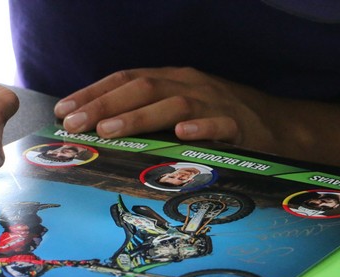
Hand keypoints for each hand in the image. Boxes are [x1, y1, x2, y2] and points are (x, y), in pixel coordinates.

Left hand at [54, 67, 280, 153]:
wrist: (275, 123)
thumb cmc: (216, 117)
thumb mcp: (179, 106)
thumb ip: (147, 113)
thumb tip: (99, 127)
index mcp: (171, 79)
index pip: (126, 79)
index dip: (93, 92)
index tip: (64, 109)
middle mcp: (189, 85)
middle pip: (143, 88)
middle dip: (104, 105)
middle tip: (76, 123)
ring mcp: (214, 102)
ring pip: (173, 105)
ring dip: (138, 117)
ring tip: (108, 130)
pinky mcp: (239, 126)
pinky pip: (218, 123)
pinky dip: (200, 127)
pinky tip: (180, 135)